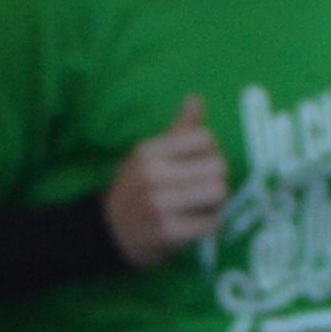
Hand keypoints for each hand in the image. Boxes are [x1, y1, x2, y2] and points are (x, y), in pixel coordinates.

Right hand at [103, 94, 231, 264]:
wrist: (111, 233)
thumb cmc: (137, 187)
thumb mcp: (149, 155)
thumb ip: (178, 130)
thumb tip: (195, 99)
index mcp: (148, 151)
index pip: (204, 138)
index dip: (212, 150)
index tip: (201, 163)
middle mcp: (152, 175)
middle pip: (218, 166)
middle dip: (218, 178)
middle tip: (204, 188)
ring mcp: (159, 205)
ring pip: (219, 193)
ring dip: (217, 202)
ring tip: (201, 205)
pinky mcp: (168, 233)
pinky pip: (213, 222)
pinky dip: (210, 224)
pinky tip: (195, 224)